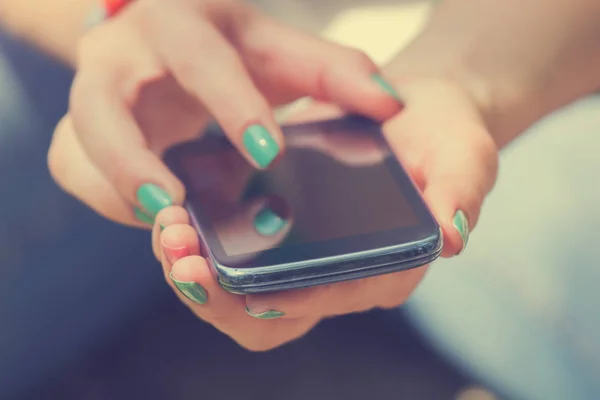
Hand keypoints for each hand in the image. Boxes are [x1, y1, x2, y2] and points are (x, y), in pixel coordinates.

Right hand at [48, 0, 399, 226]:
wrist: (168, 36)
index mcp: (179, 25)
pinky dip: (107, 196)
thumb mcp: (278, 48)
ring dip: (114, 189)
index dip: (232, 107)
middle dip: (134, 161)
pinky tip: (153, 214)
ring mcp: (93, 91)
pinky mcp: (82, 127)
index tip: (268, 154)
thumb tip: (391, 104)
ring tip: (166, 226)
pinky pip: (74, 167)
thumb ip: (335, 72)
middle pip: (102, 105)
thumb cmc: (227, 44)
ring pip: (78, 144)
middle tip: (176, 210)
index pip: (201, 61)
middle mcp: (122, 55)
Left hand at [150, 68, 498, 350]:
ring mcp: (307, 261)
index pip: (333, 299)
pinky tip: (178, 220)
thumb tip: (453, 235)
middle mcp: (341, 276)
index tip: (247, 289)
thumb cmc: (442, 136)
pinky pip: (233, 261)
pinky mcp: (281, 237)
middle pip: (274, 316)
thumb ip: (460, 191)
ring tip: (169, 237)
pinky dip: (202, 249)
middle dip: (224, 300)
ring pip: (242, 296)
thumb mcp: (464, 153)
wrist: (412, 113)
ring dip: (201, 277)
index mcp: (385, 269)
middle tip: (183, 262)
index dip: (290, 301)